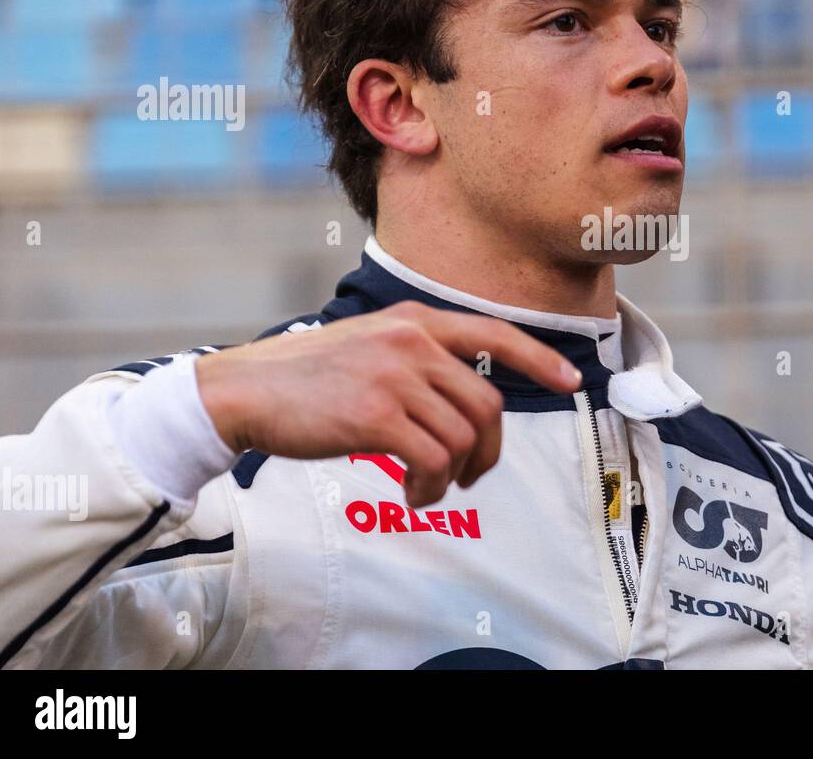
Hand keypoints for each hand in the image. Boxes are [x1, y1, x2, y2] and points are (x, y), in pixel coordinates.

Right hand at [194, 302, 581, 507]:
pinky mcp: (375, 414)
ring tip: (427, 488)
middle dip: (489, 449)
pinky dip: (431, 487)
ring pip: (462, 436)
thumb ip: (416, 357)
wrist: (243, 390)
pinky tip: (413, 493)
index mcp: (414, 320)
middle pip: (487, 403)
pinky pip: (433, 460)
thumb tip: (462, 403)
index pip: (493, 333)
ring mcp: (394, 375)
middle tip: (469, 475)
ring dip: (453, 475)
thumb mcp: (369, 344)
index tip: (569, 380)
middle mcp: (411, 340)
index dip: (537, 359)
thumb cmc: (305, 377)